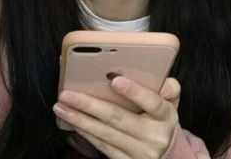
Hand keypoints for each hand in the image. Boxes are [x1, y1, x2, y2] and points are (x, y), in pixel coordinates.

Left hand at [53, 76, 180, 158]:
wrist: (166, 153)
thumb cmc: (160, 117)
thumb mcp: (170, 102)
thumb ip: (169, 88)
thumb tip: (163, 81)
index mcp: (166, 115)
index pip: (152, 102)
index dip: (134, 91)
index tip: (114, 80)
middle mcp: (154, 136)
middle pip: (118, 118)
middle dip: (89, 105)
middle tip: (67, 94)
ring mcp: (139, 153)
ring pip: (105, 134)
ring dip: (79, 120)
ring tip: (60, 106)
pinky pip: (102, 146)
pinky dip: (85, 132)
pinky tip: (72, 121)